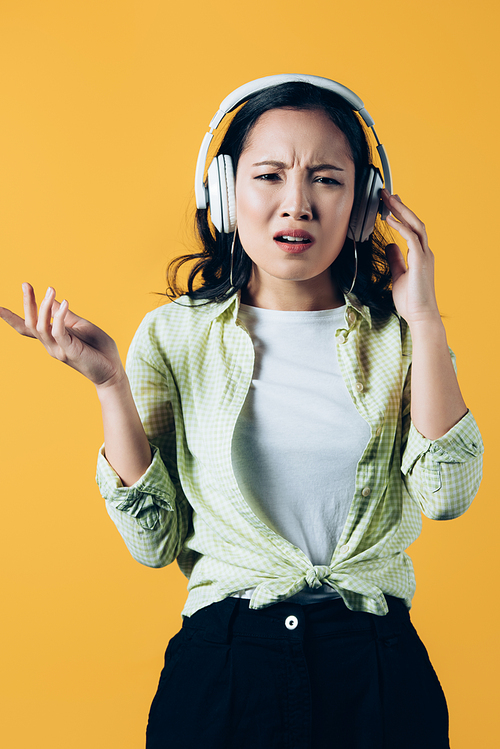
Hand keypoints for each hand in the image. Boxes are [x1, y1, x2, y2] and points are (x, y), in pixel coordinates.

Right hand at [0, 283, 124, 387]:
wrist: (113, 369)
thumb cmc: (98, 348)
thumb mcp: (80, 326)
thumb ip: (65, 315)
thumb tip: (54, 300)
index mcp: (52, 338)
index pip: (27, 328)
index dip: (11, 317)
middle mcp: (51, 345)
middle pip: (30, 324)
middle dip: (27, 304)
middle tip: (26, 284)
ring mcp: (58, 349)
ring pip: (41, 327)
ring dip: (44, 306)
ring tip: (51, 290)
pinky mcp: (69, 351)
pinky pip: (58, 332)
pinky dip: (58, 316)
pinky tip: (65, 302)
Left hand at [382, 191, 440, 326]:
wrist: (420, 316)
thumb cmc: (410, 300)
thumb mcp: (398, 275)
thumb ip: (395, 260)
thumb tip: (390, 246)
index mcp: (420, 255)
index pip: (412, 228)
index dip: (401, 214)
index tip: (389, 203)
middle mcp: (425, 252)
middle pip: (415, 222)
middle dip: (400, 206)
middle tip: (386, 193)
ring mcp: (425, 256)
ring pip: (416, 226)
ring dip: (402, 211)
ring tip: (388, 199)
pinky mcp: (421, 262)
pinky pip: (412, 239)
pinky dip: (401, 227)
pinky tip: (390, 219)